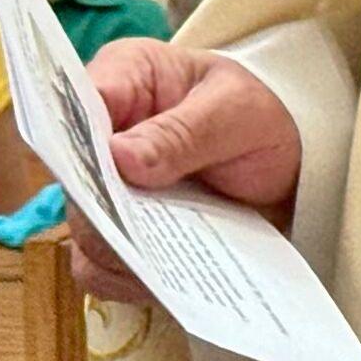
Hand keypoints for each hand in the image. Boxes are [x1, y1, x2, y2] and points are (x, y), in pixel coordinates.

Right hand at [75, 40, 304, 302]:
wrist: (288, 151)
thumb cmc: (255, 113)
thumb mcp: (235, 112)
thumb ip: (182, 132)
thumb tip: (118, 158)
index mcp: (122, 78)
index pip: (72, 107)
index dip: (75, 144)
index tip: (103, 176)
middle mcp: (99, 135)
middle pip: (72, 181)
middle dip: (104, 213)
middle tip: (142, 236)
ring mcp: (105, 188)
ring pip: (82, 233)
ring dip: (119, 254)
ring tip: (165, 266)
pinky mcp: (119, 231)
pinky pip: (102, 268)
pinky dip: (129, 280)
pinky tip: (167, 281)